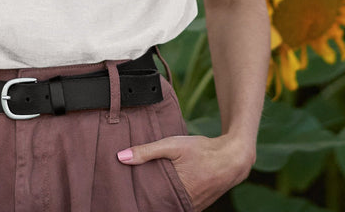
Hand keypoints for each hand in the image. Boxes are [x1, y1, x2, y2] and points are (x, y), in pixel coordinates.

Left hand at [117, 134, 254, 210]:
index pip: (149, 200)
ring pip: (167, 204)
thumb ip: (146, 151)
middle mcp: (184, 204)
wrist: (231, 158)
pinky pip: (178, 203)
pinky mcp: (196, 205)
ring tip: (145, 186)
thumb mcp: (172, 145)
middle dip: (146, 196)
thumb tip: (121, 157)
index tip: (127, 191)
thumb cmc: (201, 150)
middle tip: (134, 187)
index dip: (138, 196)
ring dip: (158, 196)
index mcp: (176, 192)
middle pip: (158, 203)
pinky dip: (169, 196)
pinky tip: (162, 187)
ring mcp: (192, 206)